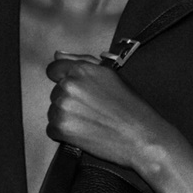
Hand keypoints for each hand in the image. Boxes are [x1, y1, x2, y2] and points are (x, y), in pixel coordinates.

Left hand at [46, 52, 177, 170]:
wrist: (142, 137)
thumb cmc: (132, 108)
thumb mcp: (112, 76)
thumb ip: (82, 62)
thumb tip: (59, 55)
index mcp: (81, 70)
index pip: (54, 70)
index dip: (63, 80)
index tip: (74, 90)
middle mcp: (69, 85)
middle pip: (55, 92)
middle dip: (69, 101)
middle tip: (93, 110)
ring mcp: (63, 107)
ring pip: (53, 111)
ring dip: (66, 117)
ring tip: (91, 121)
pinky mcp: (61, 128)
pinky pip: (51, 130)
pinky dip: (64, 133)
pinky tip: (84, 132)